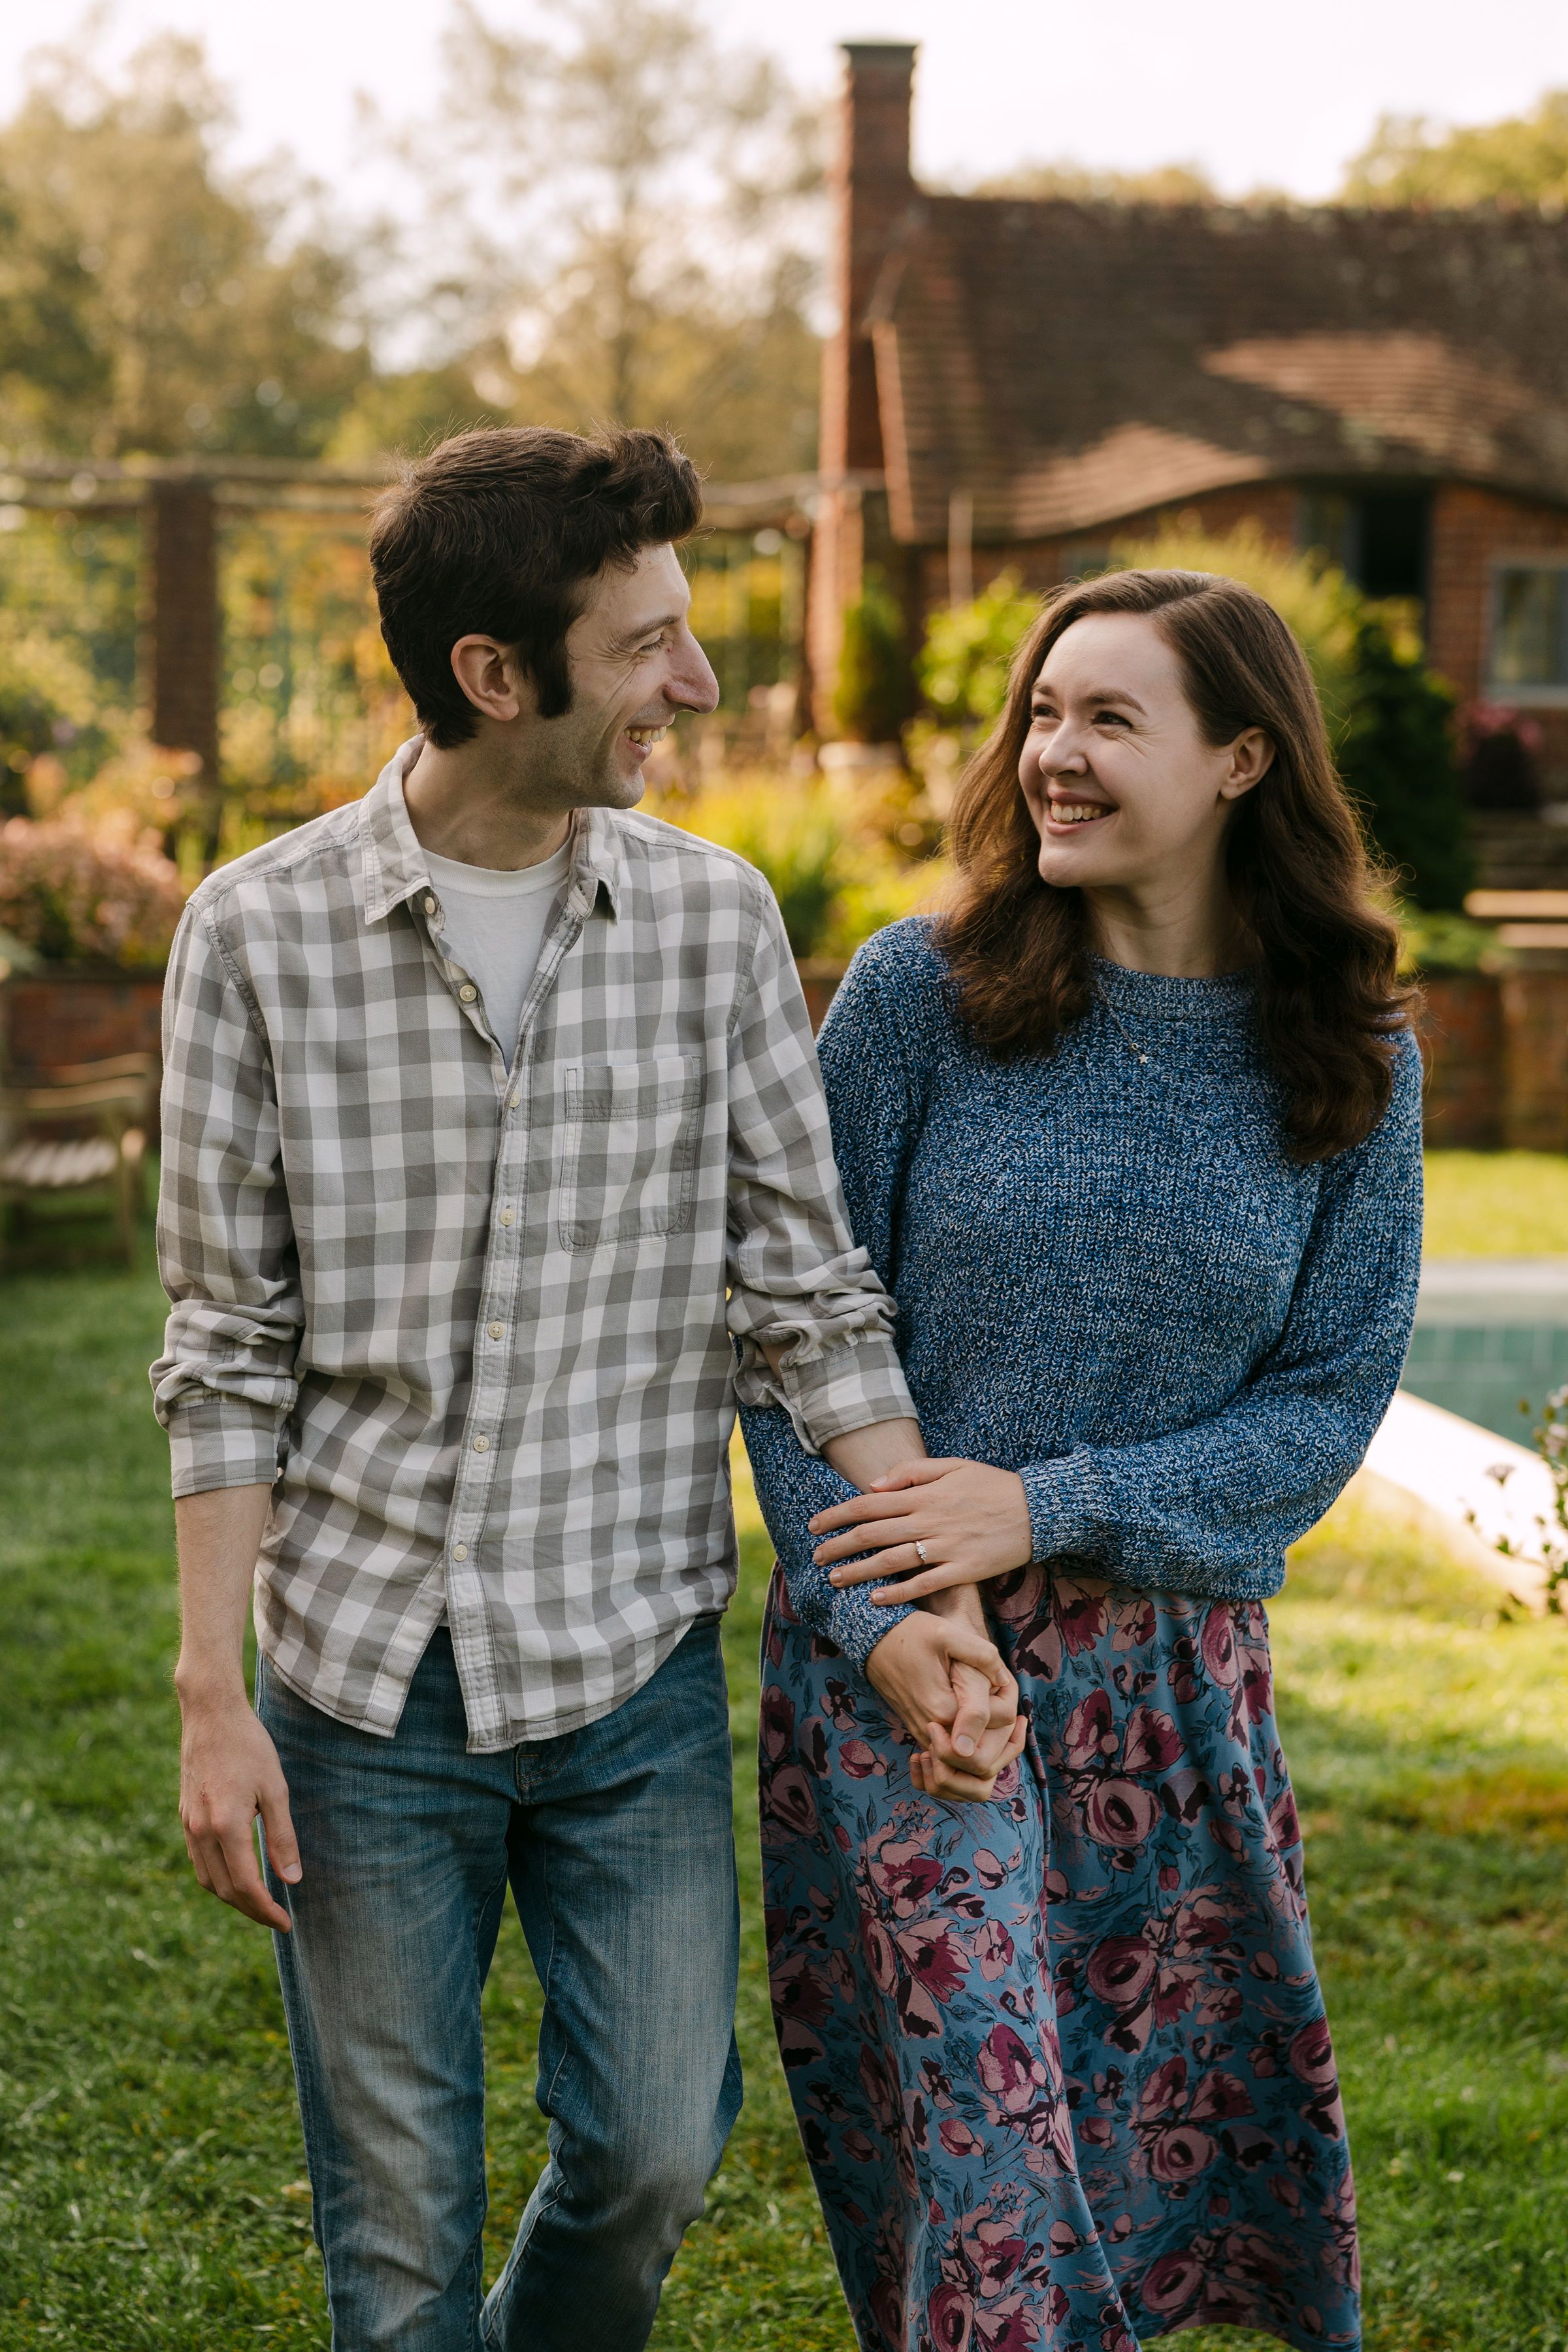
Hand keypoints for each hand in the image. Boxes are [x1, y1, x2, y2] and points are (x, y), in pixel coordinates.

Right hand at [178, 1692, 299, 1931]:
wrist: (210, 1714)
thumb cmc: (249, 1746)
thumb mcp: (275, 1789)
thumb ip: (282, 1837)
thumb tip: (291, 1881)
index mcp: (226, 1826)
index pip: (246, 1886)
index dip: (267, 1911)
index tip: (287, 1923)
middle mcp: (201, 1832)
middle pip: (224, 1890)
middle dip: (252, 1911)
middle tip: (278, 1919)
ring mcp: (189, 1825)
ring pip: (208, 1880)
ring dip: (233, 1898)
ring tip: (260, 1904)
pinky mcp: (185, 1816)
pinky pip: (199, 1861)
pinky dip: (218, 1878)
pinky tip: (237, 1875)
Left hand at [812, 1456, 1033, 1601]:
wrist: (1037, 1510)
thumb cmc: (993, 1485)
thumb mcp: (953, 1466)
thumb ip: (911, 1472)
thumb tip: (873, 1485)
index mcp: (924, 1494)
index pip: (869, 1504)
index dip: (837, 1515)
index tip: (814, 1525)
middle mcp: (929, 1520)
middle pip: (873, 1534)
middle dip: (839, 1546)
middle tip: (816, 1557)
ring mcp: (946, 1547)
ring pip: (892, 1562)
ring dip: (859, 1571)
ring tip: (834, 1580)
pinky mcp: (963, 1571)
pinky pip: (924, 1584)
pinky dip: (898, 1593)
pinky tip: (875, 1599)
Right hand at [864, 1612, 1023, 1803]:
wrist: (875, 1643)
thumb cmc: (911, 1635)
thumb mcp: (948, 1634)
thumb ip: (981, 1656)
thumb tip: (1004, 1681)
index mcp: (943, 1710)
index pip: (995, 1732)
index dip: (1010, 1710)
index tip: (1003, 1685)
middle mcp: (932, 1732)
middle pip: (983, 1761)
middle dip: (1003, 1739)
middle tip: (1007, 1705)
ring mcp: (924, 1736)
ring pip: (967, 1766)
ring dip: (989, 1746)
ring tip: (997, 1712)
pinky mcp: (921, 1734)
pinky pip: (952, 1759)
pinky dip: (972, 1749)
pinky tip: (982, 1717)